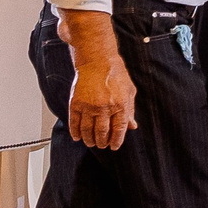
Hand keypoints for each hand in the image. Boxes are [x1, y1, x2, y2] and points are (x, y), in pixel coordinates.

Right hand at [58, 12, 138, 150]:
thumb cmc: (116, 75)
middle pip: (102, 132)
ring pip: (87, 130)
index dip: (116, 141)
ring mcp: (89, 105)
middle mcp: (105, 107)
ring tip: (90, 143)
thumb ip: (130, 110)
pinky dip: (75, 132)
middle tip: (101, 145)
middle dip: (102, 142)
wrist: (97, 61)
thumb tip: (132, 127)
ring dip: (89, 139)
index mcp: (120, 105)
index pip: (118, 129)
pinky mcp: (76, 103)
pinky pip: (74, 122)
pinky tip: (77, 137)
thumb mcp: (129, 91)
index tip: (114, 147)